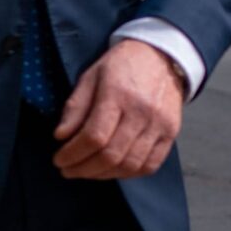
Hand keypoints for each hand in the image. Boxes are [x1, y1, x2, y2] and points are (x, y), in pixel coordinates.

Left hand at [53, 39, 184, 180]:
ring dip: (103, 175)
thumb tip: (61, 136)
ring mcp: (159, 124)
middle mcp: (142, 111)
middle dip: (84, 169)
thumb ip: (75, 107)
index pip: (93, 136)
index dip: (73, 154)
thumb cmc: (122, 65)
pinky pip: (150, 165)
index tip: (59, 159)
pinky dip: (129, 174)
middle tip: (68, 170)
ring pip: (129, 164)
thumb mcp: (91, 76)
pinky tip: (113, 170)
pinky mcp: (171, 133)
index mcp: (118, 94)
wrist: (161, 56)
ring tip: (87, 172)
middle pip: (111, 155)